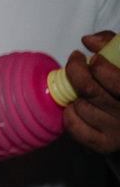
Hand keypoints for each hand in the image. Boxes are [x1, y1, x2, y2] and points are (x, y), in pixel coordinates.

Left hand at [63, 31, 119, 154]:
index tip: (92, 58)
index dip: (97, 65)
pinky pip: (75, 128)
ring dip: (75, 95)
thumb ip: (110, 42)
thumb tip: (88, 41)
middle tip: (77, 64)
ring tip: (84, 91)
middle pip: (90, 90)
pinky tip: (78, 108)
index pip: (114, 80)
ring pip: (80, 107)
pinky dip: (70, 115)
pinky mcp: (106, 145)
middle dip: (77, 72)